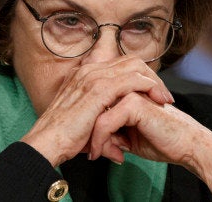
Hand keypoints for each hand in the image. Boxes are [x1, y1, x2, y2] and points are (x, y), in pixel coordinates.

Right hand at [20, 56, 173, 166]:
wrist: (46, 143)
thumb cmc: (65, 140)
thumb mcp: (89, 128)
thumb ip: (106, 131)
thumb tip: (120, 150)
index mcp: (85, 75)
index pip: (121, 64)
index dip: (141, 76)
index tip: (154, 94)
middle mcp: (89, 71)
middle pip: (131, 61)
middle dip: (152, 76)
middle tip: (164, 95)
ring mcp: (93, 77)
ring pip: (135, 66)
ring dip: (154, 81)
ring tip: (165, 98)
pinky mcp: (99, 89)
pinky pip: (132, 79)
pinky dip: (149, 86)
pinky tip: (157, 99)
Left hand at [88, 93, 211, 197]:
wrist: (187, 145)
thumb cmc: (163, 141)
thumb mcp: (128, 139)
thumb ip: (111, 134)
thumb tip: (91, 142)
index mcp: (125, 92)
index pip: (95, 104)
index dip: (89, 127)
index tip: (88, 147)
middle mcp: (126, 88)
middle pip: (93, 107)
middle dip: (88, 132)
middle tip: (90, 153)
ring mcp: (130, 93)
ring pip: (96, 115)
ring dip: (92, 138)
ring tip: (94, 155)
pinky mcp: (134, 104)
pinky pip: (105, 122)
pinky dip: (100, 140)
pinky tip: (100, 154)